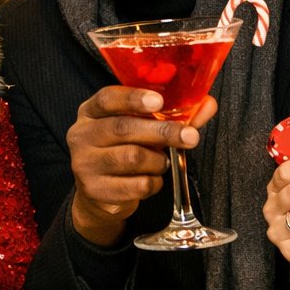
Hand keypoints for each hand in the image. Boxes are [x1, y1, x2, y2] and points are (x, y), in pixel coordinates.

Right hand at [65, 85, 217, 245]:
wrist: (99, 192)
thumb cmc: (124, 149)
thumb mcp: (141, 127)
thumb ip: (173, 115)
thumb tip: (208, 104)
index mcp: (91, 111)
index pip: (108, 98)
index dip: (134, 98)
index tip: (159, 101)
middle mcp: (82, 134)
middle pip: (123, 128)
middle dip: (162, 131)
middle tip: (190, 136)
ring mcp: (84, 163)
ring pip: (131, 158)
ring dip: (158, 160)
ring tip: (164, 161)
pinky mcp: (93, 190)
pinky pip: (135, 186)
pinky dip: (153, 183)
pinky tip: (153, 179)